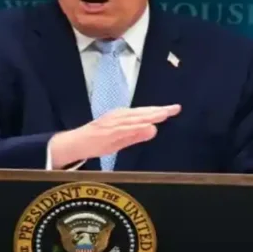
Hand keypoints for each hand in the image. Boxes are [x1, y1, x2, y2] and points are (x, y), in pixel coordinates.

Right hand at [49, 105, 181, 167]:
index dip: (159, 111)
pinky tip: (146, 125)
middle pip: (143, 112)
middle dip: (159, 110)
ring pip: (135, 118)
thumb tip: (154, 130)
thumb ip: (137, 135)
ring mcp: (114, 122)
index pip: (144, 113)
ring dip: (150, 115)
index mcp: (123, 117)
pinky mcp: (108, 130)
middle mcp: (119, 116)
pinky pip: (125, 128)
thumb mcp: (121, 139)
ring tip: (164, 114)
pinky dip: (136, 126)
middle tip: (175, 108)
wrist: (76, 143)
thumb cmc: (97, 141)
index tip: (174, 109)